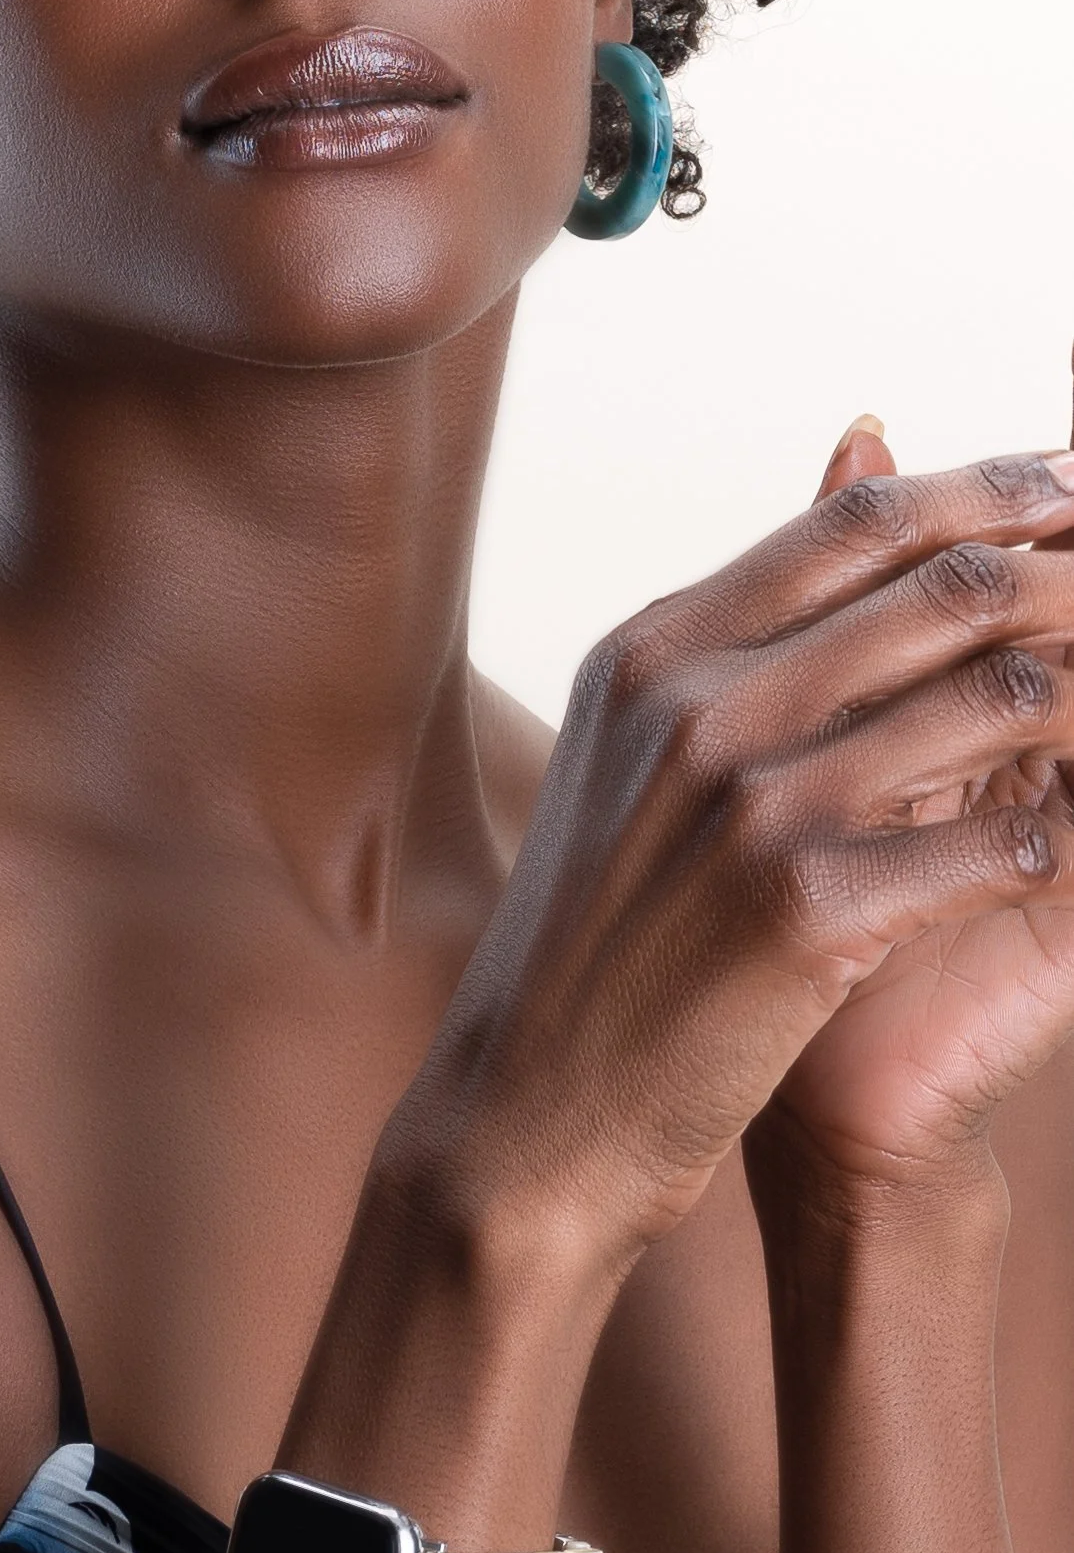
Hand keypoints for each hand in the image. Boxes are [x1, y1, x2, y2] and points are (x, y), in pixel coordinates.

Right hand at [395, 443, 1073, 1268]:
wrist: (533, 1114)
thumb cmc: (604, 938)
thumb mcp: (643, 750)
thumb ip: (752, 623)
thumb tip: (869, 439)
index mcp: (657, 649)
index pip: (858, 525)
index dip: (989, 489)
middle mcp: (698, 703)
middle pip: (939, 587)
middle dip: (1067, 569)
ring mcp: (750, 803)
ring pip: (992, 699)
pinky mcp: (803, 910)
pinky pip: (992, 844)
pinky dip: (1049, 839)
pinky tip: (1061, 846)